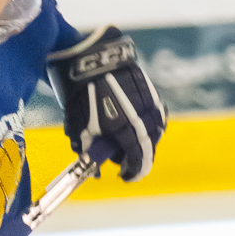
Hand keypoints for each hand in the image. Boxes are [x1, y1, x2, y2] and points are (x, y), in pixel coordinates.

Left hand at [47, 25, 166, 181]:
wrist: (88, 59)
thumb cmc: (79, 96)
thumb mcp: (80, 129)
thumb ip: (89, 152)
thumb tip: (96, 173)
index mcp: (128, 131)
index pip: (138, 160)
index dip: (132, 172)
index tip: (124, 177)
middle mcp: (144, 118)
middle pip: (148, 146)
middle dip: (135, 156)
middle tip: (119, 159)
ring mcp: (150, 102)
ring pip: (154, 129)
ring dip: (142, 139)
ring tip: (122, 139)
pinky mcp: (151, 89)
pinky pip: (154, 113)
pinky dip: (145, 123)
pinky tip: (130, 122)